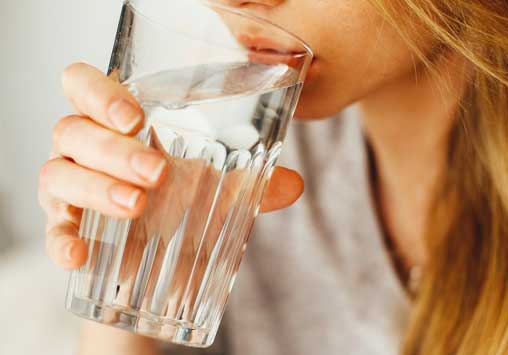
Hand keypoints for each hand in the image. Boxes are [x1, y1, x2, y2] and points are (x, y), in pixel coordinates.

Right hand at [38, 62, 303, 269]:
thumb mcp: (217, 190)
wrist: (161, 265)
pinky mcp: (65, 228)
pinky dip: (62, 240)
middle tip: (157, 172)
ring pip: (58, 173)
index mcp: (116, 124)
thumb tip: (294, 184)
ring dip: (97, 187)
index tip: (135, 116)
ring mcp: (68, 187)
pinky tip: (80, 254)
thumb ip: (251, 183)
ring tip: (138, 206)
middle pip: (73, 129)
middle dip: (114, 149)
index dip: (99, 92)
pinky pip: (52, 230)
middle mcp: (85, 148)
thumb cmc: (181, 205)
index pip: (84, 85)